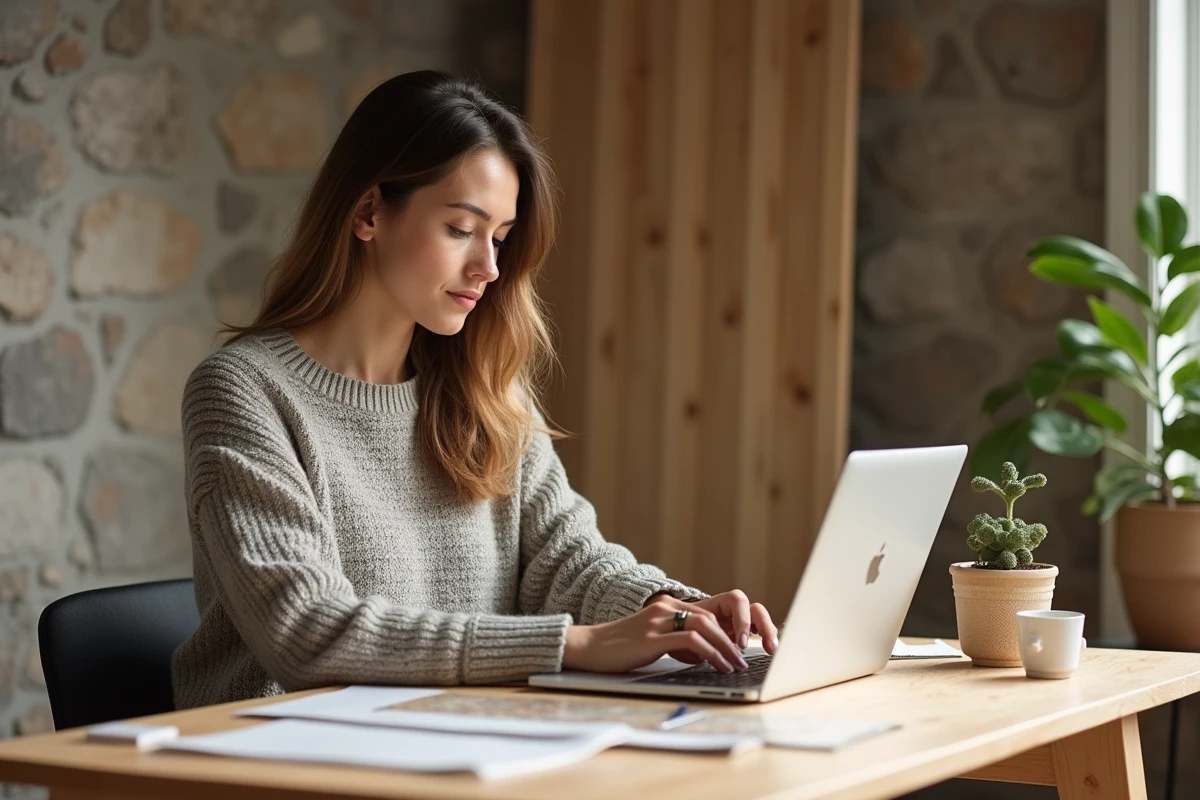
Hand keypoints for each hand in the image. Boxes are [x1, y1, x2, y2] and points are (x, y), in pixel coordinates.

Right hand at [562, 596, 749, 673]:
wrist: (588, 647)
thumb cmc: (619, 648)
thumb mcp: (650, 638)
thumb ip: (674, 639)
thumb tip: (702, 656)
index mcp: (665, 607)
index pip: (706, 613)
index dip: (726, 630)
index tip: (737, 648)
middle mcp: (664, 609)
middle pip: (710, 618)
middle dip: (731, 639)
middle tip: (742, 658)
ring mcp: (658, 622)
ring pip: (705, 627)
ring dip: (725, 647)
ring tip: (735, 664)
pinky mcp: (652, 638)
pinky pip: (692, 642)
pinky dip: (711, 653)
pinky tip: (718, 665)